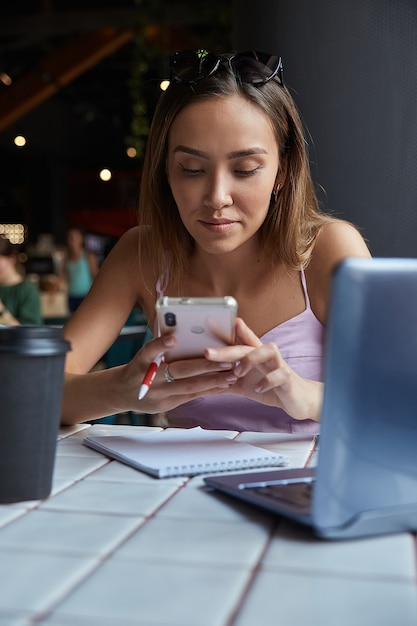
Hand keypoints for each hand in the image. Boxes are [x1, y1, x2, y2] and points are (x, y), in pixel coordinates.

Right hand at [118, 332, 237, 413]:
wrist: (121, 392)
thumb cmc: (138, 367)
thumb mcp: (143, 355)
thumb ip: (159, 347)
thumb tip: (183, 333)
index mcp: (141, 361)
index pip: (149, 350)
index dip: (160, 344)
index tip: (173, 338)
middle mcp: (148, 378)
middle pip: (178, 370)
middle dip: (204, 366)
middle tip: (226, 360)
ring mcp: (158, 394)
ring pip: (188, 387)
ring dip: (212, 380)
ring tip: (231, 374)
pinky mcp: (166, 404)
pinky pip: (190, 397)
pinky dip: (208, 390)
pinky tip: (223, 385)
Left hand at [204, 317, 322, 421]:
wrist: (298, 401)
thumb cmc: (271, 388)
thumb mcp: (245, 384)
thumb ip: (226, 381)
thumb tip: (201, 383)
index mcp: (256, 356)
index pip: (243, 340)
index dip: (230, 330)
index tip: (213, 322)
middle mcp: (268, 357)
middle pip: (248, 346)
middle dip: (227, 349)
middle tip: (208, 353)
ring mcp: (279, 366)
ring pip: (269, 350)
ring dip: (250, 360)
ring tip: (236, 373)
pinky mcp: (288, 380)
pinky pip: (280, 375)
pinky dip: (268, 381)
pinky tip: (257, 389)